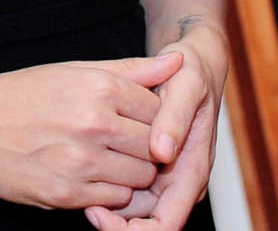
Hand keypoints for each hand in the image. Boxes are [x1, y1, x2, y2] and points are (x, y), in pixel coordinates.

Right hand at [0, 55, 181, 210]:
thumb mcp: (75, 70)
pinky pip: (113, 200)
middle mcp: (92, 124)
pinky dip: (110, 191)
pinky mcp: (65, 195)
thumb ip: (132, 70)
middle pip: (154, 145)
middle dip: (150, 146)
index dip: (154, 115)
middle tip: (131, 142)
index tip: (139, 117)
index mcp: (98, 87)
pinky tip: (92, 174)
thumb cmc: (21, 94)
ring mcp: (80, 163)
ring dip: (133, 171)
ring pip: (140, 177)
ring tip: (111, 157)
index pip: (158, 107)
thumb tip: (177, 61)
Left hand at [88, 21, 227, 230]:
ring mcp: (165, 176)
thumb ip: (176, 118)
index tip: (100, 214)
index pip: (166, 224)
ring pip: (134, 211)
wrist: (193, 62)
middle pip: (146, 225)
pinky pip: (128, 191)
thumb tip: (162, 151)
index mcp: (194, 169)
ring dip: (110, 210)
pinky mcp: (150, 165)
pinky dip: (109, 191)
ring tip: (84, 193)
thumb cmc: (192, 71)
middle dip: (116, 223)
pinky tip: (89, 176)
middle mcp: (180, 181)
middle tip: (87, 209)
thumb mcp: (187, 85)